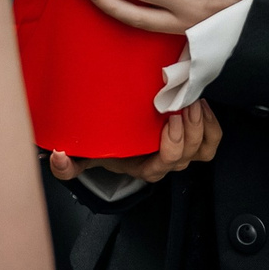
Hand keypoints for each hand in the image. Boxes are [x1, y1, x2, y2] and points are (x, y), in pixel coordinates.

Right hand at [45, 101, 223, 184]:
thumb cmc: (107, 145)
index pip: (163, 163)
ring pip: (202, 149)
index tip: (169, 120)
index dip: (172, 145)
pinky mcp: (194, 141)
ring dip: (202, 126)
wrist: (123, 140)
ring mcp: (182, 152)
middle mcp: (165, 162)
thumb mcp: (87, 154)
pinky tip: (201, 105)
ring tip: (194, 102)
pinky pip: (212, 140)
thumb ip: (69, 163)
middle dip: (190, 130)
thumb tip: (57, 156)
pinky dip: (211, 124)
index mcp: (144, 167)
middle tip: (184, 104)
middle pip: (187, 154)